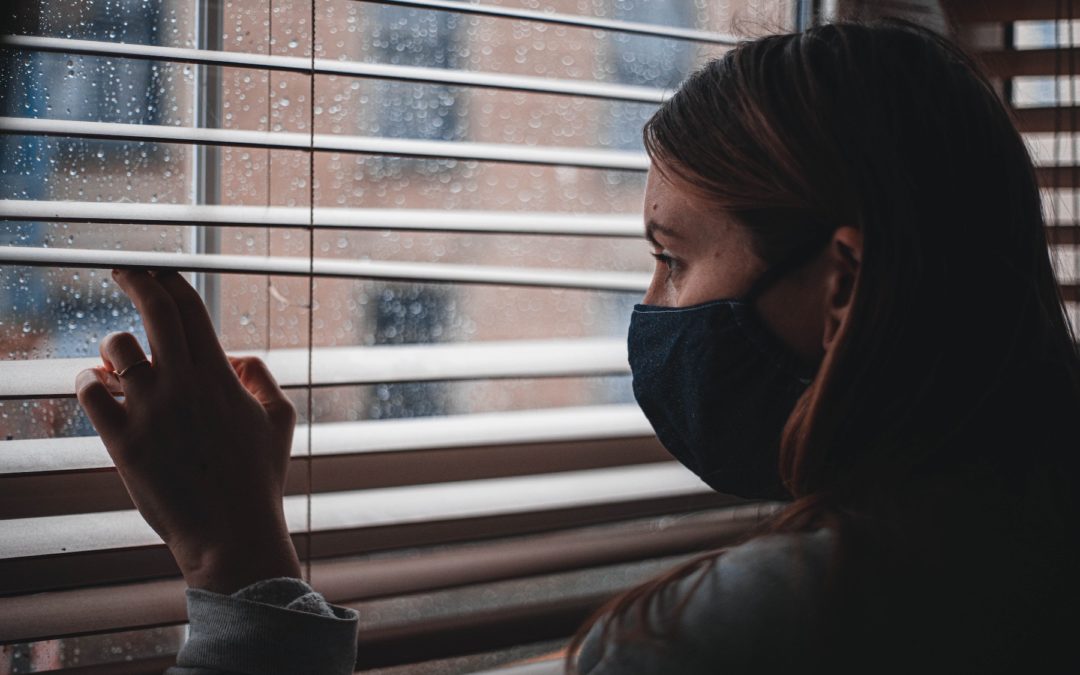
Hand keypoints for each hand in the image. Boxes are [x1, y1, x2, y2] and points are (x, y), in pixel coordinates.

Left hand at [76, 269, 301, 593]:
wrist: (231, 533)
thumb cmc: (259, 480)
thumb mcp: (280, 420)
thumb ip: (261, 378)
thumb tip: (236, 355)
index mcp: (221, 376)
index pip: (190, 308)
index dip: (170, 280)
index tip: (157, 271)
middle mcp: (185, 384)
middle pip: (155, 311)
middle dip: (136, 280)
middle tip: (124, 271)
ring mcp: (151, 411)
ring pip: (117, 349)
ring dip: (113, 346)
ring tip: (115, 359)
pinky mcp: (123, 440)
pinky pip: (89, 392)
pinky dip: (89, 382)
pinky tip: (96, 386)